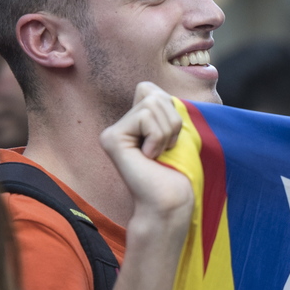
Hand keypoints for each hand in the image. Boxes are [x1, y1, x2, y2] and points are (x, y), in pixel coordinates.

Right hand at [100, 82, 193, 226]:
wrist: (171, 201)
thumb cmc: (179, 171)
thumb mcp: (176, 131)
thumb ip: (165, 107)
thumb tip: (154, 89)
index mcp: (132, 124)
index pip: (149, 89)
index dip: (170, 110)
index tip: (170, 138)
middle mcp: (118, 126)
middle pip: (152, 93)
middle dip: (172, 121)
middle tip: (166, 148)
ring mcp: (111, 132)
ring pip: (151, 103)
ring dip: (167, 131)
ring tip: (159, 154)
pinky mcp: (111, 139)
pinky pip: (144, 117)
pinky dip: (158, 137)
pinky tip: (150, 158)